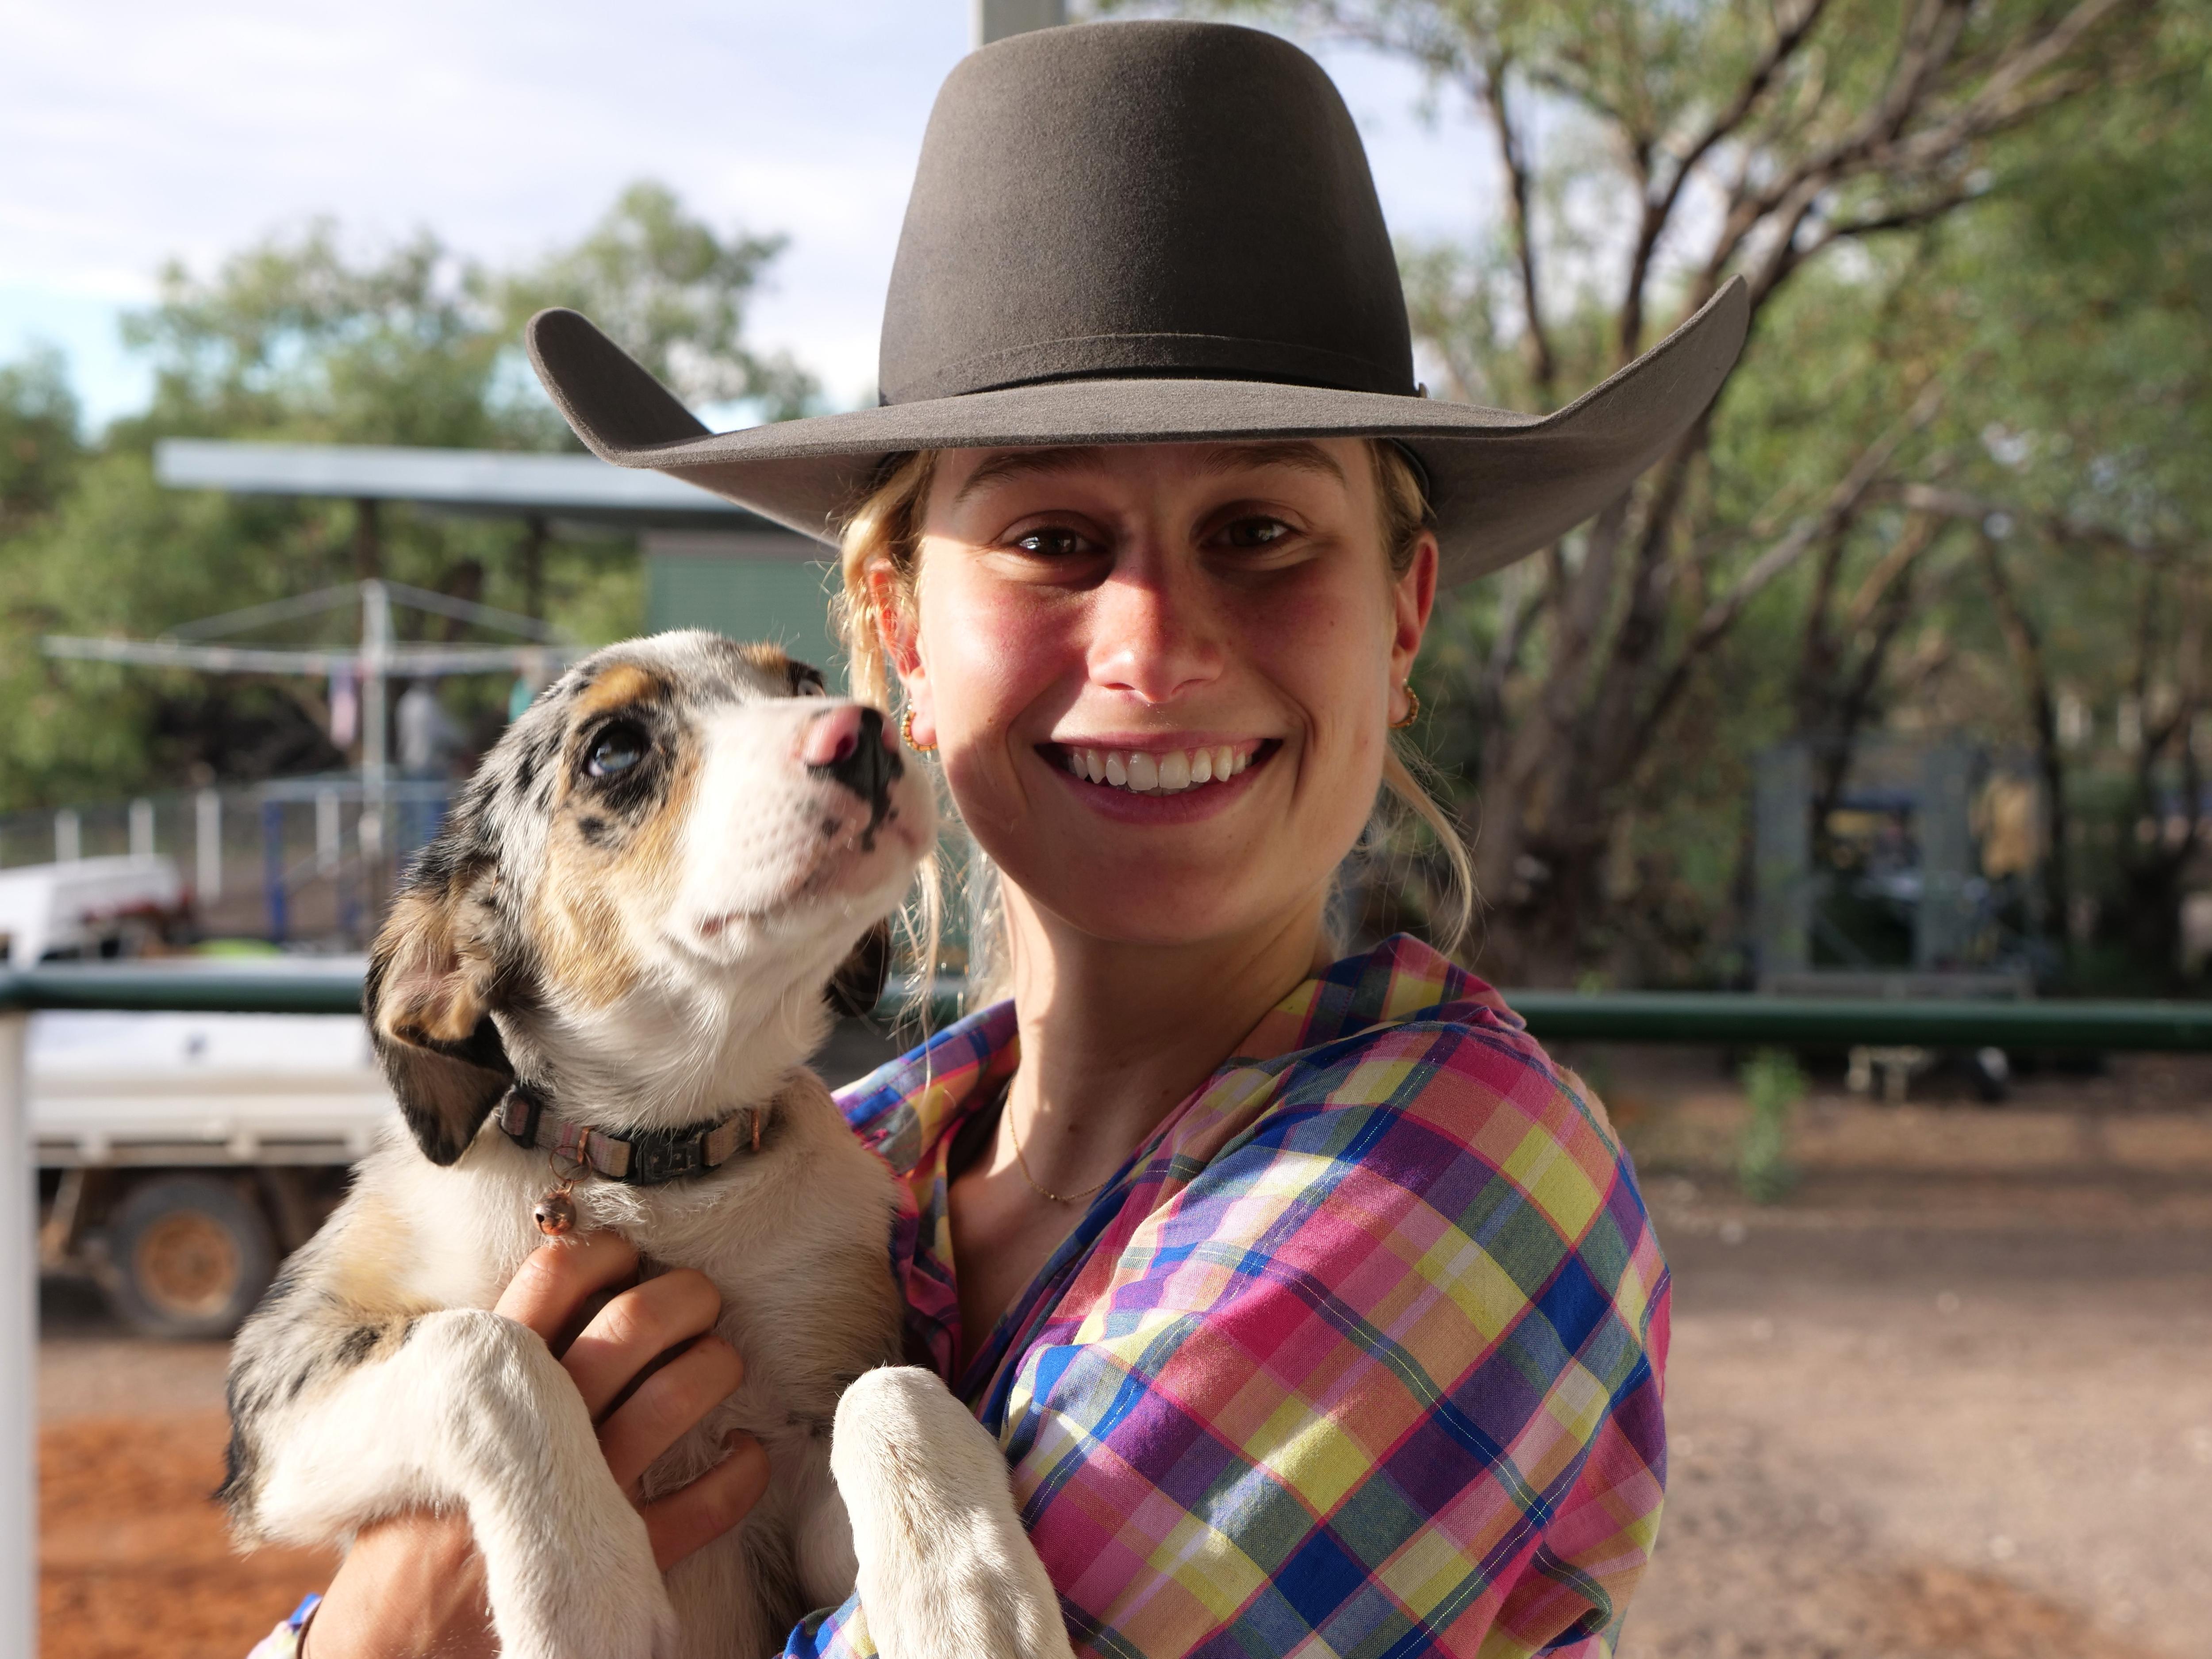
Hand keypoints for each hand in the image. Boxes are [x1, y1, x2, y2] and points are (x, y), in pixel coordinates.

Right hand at [302, 1232, 770, 1657]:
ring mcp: (575, 1499)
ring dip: (716, 1363)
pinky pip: (707, 1504)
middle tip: (699, 1296)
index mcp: (478, 1392)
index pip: (549, 1280)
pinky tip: (746, 1453)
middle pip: (632, 1324)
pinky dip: (743, 1470)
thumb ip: (484, 1375)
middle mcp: (533, 1434)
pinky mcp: (613, 1566)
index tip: (628, 1253)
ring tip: (721, 1360)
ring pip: (675, 1395)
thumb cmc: (412, 1533)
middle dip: (684, 1295)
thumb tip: (562, 1299)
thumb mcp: (425, 1435)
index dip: (603, 1250)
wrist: (390, 1650)